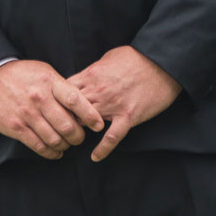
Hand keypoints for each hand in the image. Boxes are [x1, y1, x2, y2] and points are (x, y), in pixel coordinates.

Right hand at [0, 60, 102, 159]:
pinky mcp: (16, 127)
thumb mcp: (44, 72)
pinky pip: (38, 146)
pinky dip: (50, 153)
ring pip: (54, 139)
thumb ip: (61, 87)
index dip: (90, 115)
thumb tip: (81, 103)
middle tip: (80, 138)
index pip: (75, 100)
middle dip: (78, 137)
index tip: (98, 125)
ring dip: (65, 146)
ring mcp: (27, 114)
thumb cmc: (21, 74)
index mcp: (50, 83)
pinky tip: (55, 152)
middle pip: (67, 125)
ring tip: (67, 145)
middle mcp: (40, 99)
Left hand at [67, 46, 181, 160]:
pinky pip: (112, 137)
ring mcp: (113, 106)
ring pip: (86, 123)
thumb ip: (93, 70)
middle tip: (59, 128)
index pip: (63, 91)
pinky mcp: (128, 116)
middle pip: (70, 110)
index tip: (54, 109)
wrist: (161, 63)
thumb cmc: (135, 57)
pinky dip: (103, 149)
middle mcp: (98, 92)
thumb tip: (84, 78)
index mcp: (91, 75)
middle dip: (63, 119)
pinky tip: (95, 157)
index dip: (56, 101)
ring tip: (72, 142)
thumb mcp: (108, 57)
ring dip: (79, 133)